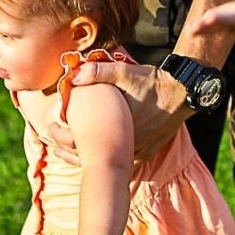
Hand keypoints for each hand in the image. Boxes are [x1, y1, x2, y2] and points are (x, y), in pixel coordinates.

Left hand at [53, 59, 188, 161]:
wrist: (184, 92)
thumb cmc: (154, 82)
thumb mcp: (126, 73)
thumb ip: (99, 72)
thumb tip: (73, 75)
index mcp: (119, 132)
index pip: (84, 144)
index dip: (64, 140)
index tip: (50, 132)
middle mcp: (129, 147)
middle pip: (94, 158)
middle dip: (71, 151)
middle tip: (54, 143)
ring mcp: (139, 152)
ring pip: (109, 162)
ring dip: (89, 157)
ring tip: (68, 150)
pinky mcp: (147, 152)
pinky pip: (123, 160)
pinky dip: (109, 156)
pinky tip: (99, 151)